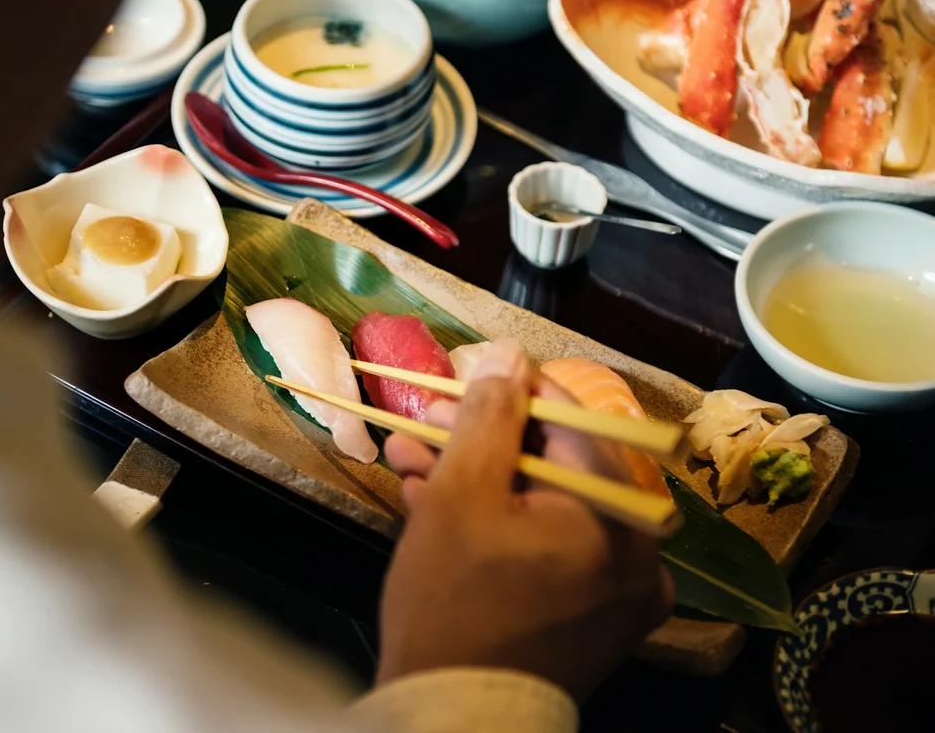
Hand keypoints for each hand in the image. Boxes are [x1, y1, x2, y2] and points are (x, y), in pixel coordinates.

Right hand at [376, 340, 673, 700]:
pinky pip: (550, 549)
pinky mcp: (596, 618)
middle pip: (555, 466)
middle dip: (477, 442)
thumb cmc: (452, 603)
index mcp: (622, 517)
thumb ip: (489, 416)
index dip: (509, 393)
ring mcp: (623, 592)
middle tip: (420, 426)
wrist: (451, 718)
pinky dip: (500, 527)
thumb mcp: (461, 494)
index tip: (459, 382)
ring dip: (476, 481)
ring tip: (410, 463)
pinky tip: (436, 506)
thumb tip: (509, 356)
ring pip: (545, 508)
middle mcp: (642, 553)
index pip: (572, 421)